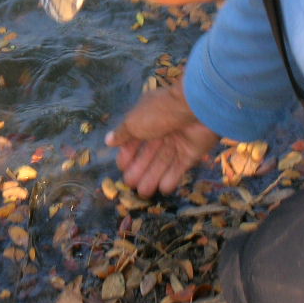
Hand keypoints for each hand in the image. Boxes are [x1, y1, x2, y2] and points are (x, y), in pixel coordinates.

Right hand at [105, 80, 219, 196]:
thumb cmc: (159, 113)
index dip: (127, 154)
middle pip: (148, 154)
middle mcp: (162, 131)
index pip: (134, 140)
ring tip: (143, 192)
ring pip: (162, 163)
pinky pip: (179, 168)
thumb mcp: (134, 121)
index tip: (122, 166)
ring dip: (152, 178)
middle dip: (138, 170)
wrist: (194, 109)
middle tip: (131, 185)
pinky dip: (171, 179)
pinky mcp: (191, 153)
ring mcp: (177, 142)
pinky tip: (163, 189)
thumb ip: (122, 133)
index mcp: (147, 120)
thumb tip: (108, 140)